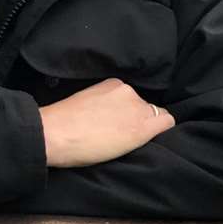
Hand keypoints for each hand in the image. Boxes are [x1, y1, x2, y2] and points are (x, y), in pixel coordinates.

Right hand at [39, 78, 174, 167]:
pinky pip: (167, 122)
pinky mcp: (143, 128)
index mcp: (112, 84)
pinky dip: (161, 130)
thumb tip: (107, 116)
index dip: (125, 112)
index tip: (115, 122)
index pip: (130, 97)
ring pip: (155, 115)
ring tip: (125, 140)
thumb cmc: (61, 122)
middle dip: (135, 119)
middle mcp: (128, 91)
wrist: (56, 132)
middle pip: (144, 106)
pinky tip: (148, 139)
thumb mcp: (84, 102)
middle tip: (118, 134)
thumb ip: (101, 103)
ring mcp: (137, 108)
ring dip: (144, 126)